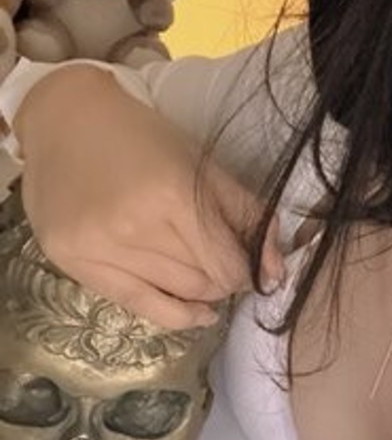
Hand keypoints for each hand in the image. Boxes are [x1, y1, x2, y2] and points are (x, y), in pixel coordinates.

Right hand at [16, 64, 286, 329]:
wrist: (66, 124)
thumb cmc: (143, 139)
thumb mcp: (203, 166)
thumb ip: (250, 216)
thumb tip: (277, 273)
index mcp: (171, 195)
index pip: (227, 265)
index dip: (246, 271)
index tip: (248, 263)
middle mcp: (133, 228)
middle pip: (203, 282)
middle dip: (224, 279)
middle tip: (223, 262)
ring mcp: (99, 250)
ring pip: (177, 296)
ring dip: (201, 292)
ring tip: (204, 274)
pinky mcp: (75, 265)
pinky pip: (140, 307)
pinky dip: (176, 314)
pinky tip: (197, 312)